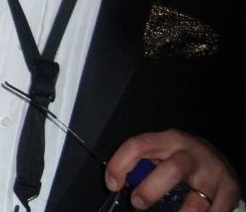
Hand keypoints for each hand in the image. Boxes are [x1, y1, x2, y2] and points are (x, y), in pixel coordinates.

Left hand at [105, 129, 240, 211]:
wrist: (217, 160)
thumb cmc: (180, 159)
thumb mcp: (161, 153)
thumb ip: (143, 165)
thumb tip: (118, 184)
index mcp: (167, 140)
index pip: (138, 145)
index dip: (120, 165)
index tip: (112, 184)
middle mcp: (190, 153)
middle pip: (171, 170)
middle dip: (150, 191)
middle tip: (137, 203)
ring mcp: (212, 172)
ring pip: (196, 201)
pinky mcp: (229, 190)